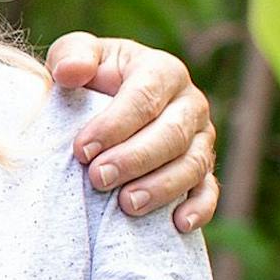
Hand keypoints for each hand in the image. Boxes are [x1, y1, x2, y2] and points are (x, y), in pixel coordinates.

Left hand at [45, 33, 218, 231]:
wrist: (105, 106)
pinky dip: (199, 208)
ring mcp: (200, 140)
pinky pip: (209, 190)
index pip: (145, 96)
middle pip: (172, 133)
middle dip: (135, 158)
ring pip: (192, 164)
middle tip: (98, 178)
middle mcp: (189, 105)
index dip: (115, 124)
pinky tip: (179, 225)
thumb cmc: (90, 80)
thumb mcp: (77, 57)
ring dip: (162, 186)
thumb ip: (71, 55)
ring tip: (127, 205)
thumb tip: (70, 71)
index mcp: (162, 71)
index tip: (81, 149)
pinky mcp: (203, 171)